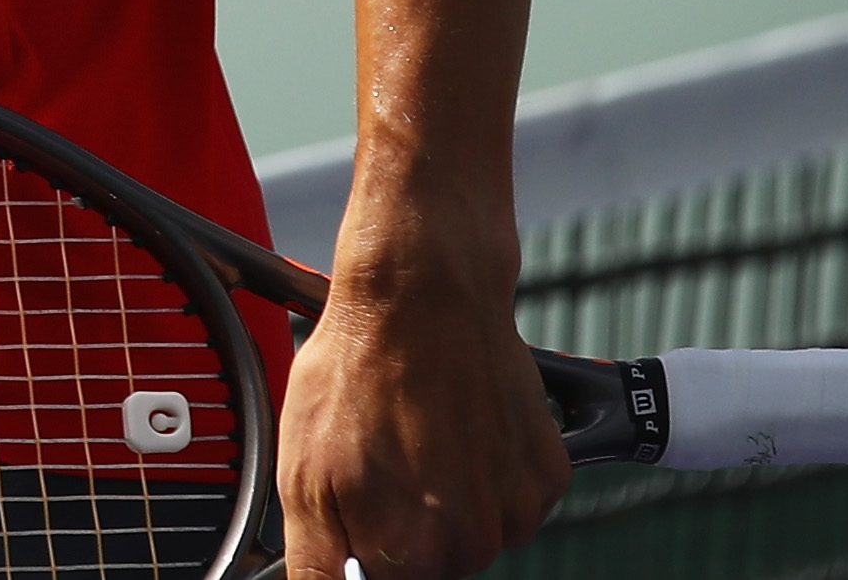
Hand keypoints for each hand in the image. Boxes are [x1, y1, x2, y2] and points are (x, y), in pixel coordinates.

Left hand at [279, 228, 568, 579]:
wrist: (423, 294)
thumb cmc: (360, 367)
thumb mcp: (301, 469)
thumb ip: (315, 559)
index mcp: (411, 552)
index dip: (366, 545)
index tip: (360, 507)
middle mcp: (472, 543)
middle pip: (434, 564)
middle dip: (404, 523)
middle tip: (383, 457)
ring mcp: (516, 510)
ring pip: (474, 532)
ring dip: (447, 498)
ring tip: (418, 432)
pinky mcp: (546, 475)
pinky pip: (512, 498)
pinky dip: (488, 472)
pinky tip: (457, 425)